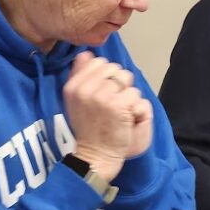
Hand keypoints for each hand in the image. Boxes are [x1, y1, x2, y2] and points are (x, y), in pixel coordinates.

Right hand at [63, 52, 152, 180]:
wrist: (94, 156)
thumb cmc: (88, 128)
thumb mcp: (76, 101)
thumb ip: (80, 75)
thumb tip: (86, 54)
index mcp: (73, 86)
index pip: (98, 62)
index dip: (106, 77)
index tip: (103, 95)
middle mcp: (85, 89)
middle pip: (115, 69)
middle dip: (119, 85)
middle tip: (112, 107)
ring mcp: (102, 96)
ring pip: (127, 80)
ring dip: (128, 96)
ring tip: (119, 113)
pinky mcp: (118, 106)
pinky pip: (136, 95)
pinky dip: (136, 109)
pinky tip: (127, 121)